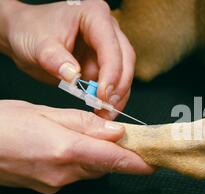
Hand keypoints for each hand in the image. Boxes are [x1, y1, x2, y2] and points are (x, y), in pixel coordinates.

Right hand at [0, 100, 153, 193]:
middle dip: (118, 153)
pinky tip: (70, 146)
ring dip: (99, 156)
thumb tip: (116, 131)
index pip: (115, 160)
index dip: (139, 163)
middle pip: (105, 165)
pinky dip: (81, 161)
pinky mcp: (47, 187)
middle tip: (126, 137)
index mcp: (66, 150)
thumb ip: (84, 123)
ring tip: (92, 136)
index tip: (156, 162)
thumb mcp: (45, 112)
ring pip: (91, 170)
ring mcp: (54, 183)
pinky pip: (75, 174)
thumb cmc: (2, 124)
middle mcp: (63, 173)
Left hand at [1, 0, 134, 119]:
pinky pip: (116, 82)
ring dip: (118, 95)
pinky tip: (102, 109)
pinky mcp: (105, 63)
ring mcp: (108, 46)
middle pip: (125, 59)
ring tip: (105, 112)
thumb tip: (73, 75)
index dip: (111, 72)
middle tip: (108, 106)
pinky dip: (111, 98)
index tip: (103, 94)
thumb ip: (55, 59)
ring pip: (125, 72)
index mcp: (94, 15)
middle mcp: (108, 29)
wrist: (23, 35)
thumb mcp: (37, 44)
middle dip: (119, 86)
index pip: (111, 46)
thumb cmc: (30, 30)